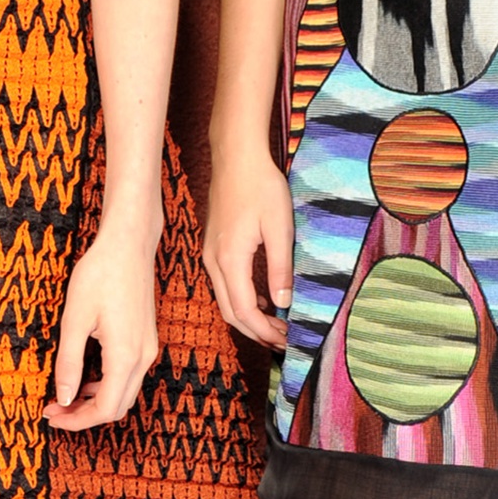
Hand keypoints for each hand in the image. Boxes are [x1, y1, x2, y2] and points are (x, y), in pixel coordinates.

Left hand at [45, 212, 159, 432]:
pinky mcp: (146, 340)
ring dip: (96, 402)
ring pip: (125, 393)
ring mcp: (148, 349)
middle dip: (85, 416)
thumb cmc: (100, 274)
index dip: (76, 420)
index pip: (105, 409)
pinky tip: (86, 378)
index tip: (50, 415)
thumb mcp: (75, 319)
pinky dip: (107, 386)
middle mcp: (143, 358)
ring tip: (66, 397)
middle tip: (54, 410)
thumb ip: (70, 363)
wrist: (128, 244)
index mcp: (125, 356)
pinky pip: (129, 376)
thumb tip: (64, 398)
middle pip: (117, 407)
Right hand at [203, 139, 293, 349]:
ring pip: (226, 300)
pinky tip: (263, 299)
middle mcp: (214, 262)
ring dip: (249, 318)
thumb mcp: (279, 228)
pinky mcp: (213, 247)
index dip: (266, 331)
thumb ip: (281, 269)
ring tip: (276, 325)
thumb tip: (284, 304)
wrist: (236, 157)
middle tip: (284, 341)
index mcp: (230, 260)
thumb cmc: (260, 187)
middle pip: (231, 313)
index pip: (245, 311)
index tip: (287, 340)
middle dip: (257, 332)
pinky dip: (242, 300)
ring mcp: (210, 255)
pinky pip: (225, 284)